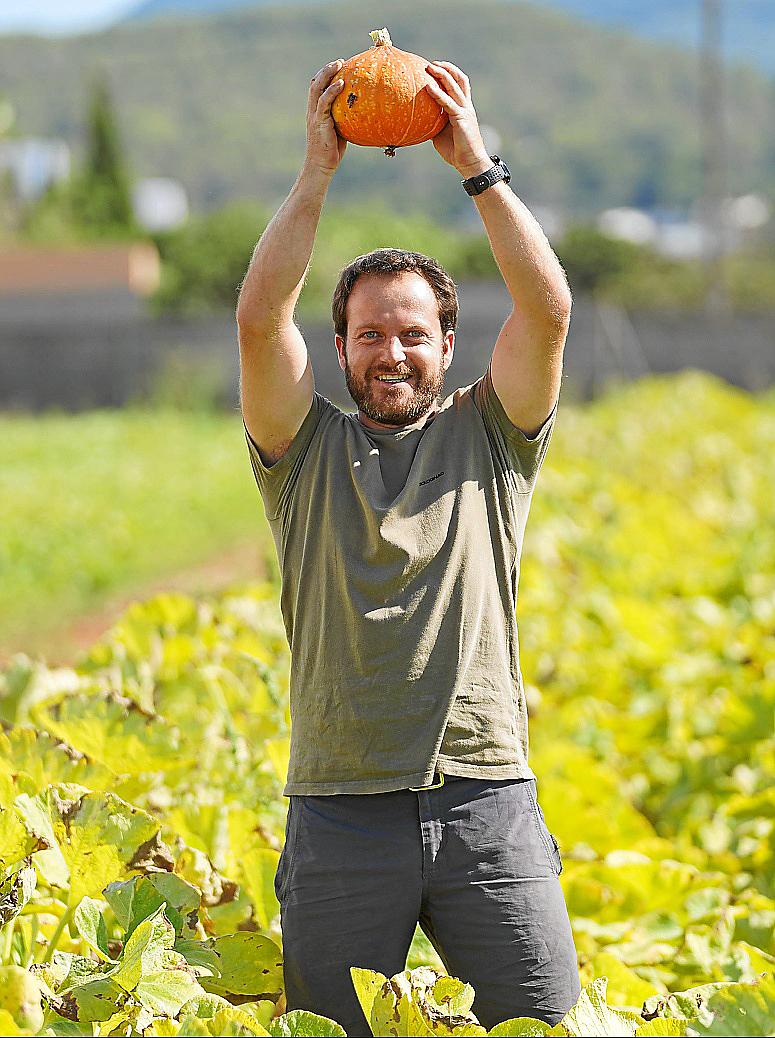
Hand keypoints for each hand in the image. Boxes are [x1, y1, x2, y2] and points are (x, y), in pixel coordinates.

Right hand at [305, 60, 347, 176]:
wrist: (321, 167)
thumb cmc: (332, 151)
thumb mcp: (340, 130)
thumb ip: (346, 119)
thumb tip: (364, 112)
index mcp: (316, 112)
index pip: (317, 88)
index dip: (325, 75)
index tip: (337, 66)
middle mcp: (313, 111)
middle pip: (315, 83)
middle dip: (326, 70)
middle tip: (340, 61)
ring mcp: (315, 117)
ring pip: (317, 89)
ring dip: (327, 74)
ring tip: (339, 64)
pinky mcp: (320, 123)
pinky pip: (325, 103)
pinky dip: (332, 91)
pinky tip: (342, 83)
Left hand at [424, 61, 490, 177]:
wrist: (470, 164)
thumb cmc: (456, 152)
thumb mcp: (441, 134)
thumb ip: (434, 123)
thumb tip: (418, 119)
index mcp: (463, 109)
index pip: (459, 85)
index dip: (450, 74)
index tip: (435, 69)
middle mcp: (466, 106)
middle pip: (458, 80)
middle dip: (445, 69)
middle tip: (430, 64)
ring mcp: (464, 111)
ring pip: (454, 86)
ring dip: (442, 75)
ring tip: (429, 67)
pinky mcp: (461, 118)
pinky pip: (447, 103)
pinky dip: (437, 94)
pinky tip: (428, 87)